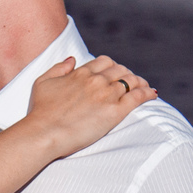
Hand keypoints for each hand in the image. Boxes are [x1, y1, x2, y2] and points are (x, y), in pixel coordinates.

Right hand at [26, 55, 155, 157]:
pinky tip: (152, 95)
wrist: (44, 132)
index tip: (115, 73)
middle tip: (131, 82)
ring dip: (139, 83)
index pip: (104, 62)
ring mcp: (107, 95)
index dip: (112, 66)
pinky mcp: (115, 111)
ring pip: (132, 81)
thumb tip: (73, 59)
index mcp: (81, 73)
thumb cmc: (40, 111)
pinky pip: (138, 97)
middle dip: (127, 74)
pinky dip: (147, 93)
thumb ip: (58, 68)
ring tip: (144, 88)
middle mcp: (96, 80)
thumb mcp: (42, 82)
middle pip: (120, 70)